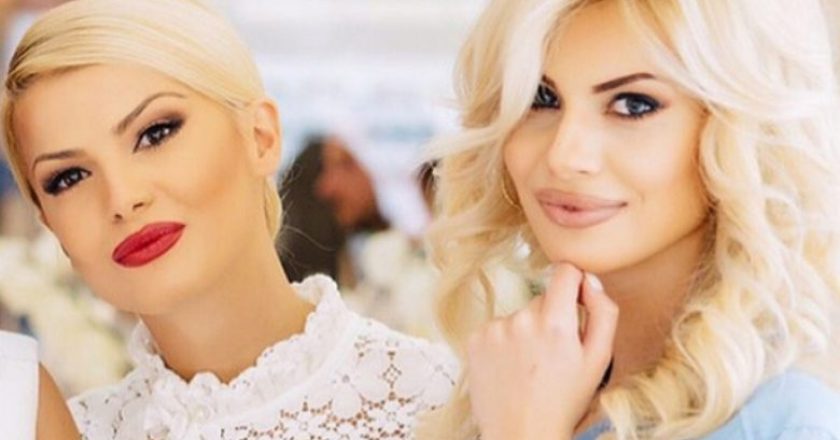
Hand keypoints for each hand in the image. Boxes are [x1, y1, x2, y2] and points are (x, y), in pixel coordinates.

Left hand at [466, 263, 617, 439]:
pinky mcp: (475, 339)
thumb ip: (603, 312)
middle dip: (551, 318)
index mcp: (555, 322)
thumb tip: (588, 279)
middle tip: (552, 355)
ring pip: (519, 315)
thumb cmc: (564, 401)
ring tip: (529, 367)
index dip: (573, 283)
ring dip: (526, 333)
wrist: (521, 434)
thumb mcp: (598, 361)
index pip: (565, 271)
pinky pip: (496, 328)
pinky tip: (510, 368)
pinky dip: (504, 343)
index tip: (574, 300)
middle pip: (542, 299)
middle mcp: (522, 319)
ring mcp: (495, 328)